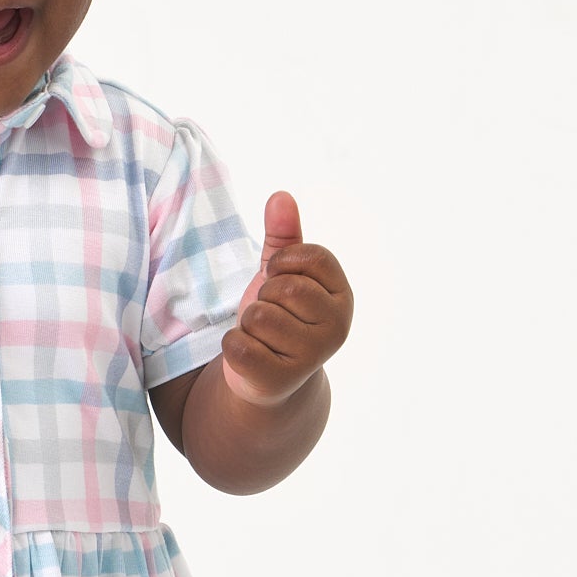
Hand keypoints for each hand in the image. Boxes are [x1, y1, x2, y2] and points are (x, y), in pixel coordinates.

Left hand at [220, 191, 353, 406]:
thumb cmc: (278, 317)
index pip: (310, 257)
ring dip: (247, 323)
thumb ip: (283, 237)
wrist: (267, 378)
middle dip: (263, 297)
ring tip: (261, 336)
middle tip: (269, 315)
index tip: (278, 278)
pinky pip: (239, 345)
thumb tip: (281, 196)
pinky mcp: (280, 380)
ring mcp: (312, 357)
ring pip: (259, 316)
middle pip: (281, 288)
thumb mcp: (281, 275)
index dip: (282, 264)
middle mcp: (337, 328)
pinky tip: (250, 355)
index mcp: (342, 297)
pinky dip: (234, 345)